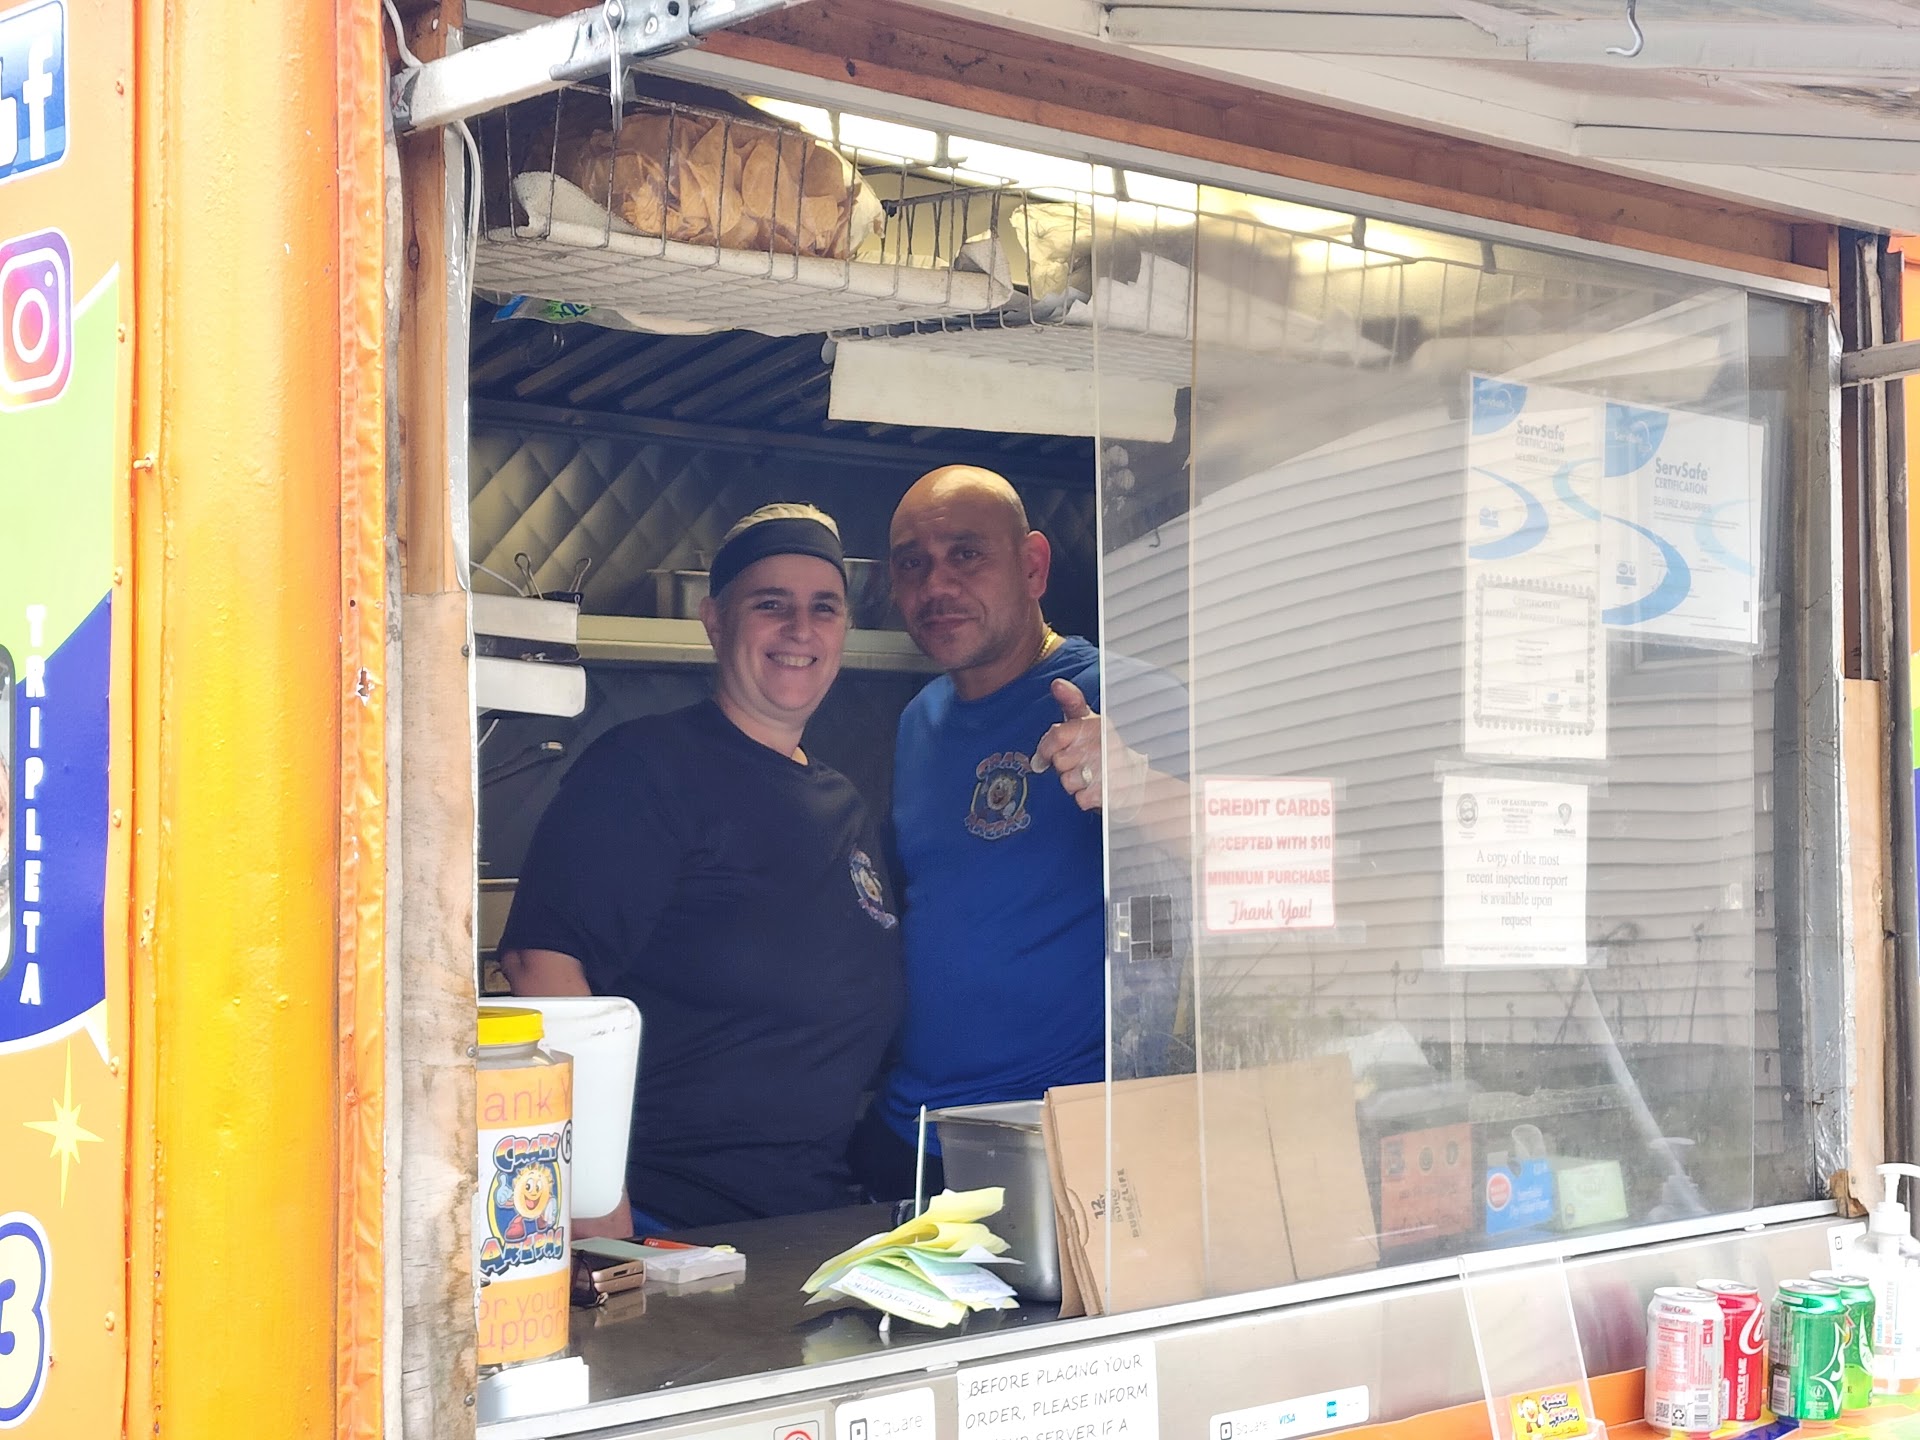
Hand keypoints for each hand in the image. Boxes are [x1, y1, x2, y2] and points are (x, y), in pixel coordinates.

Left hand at [1031, 678, 1106, 810]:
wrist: (1134, 778)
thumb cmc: (1105, 745)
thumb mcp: (1090, 719)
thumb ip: (1071, 702)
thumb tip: (1057, 684)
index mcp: (1096, 725)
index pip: (1057, 735)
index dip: (1046, 747)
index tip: (1044, 755)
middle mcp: (1102, 745)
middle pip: (1059, 762)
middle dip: (1063, 766)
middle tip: (1078, 762)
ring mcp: (1106, 769)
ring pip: (1067, 782)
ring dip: (1074, 783)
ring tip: (1089, 775)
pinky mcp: (1109, 792)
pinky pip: (1080, 799)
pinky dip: (1085, 797)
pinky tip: (1096, 788)